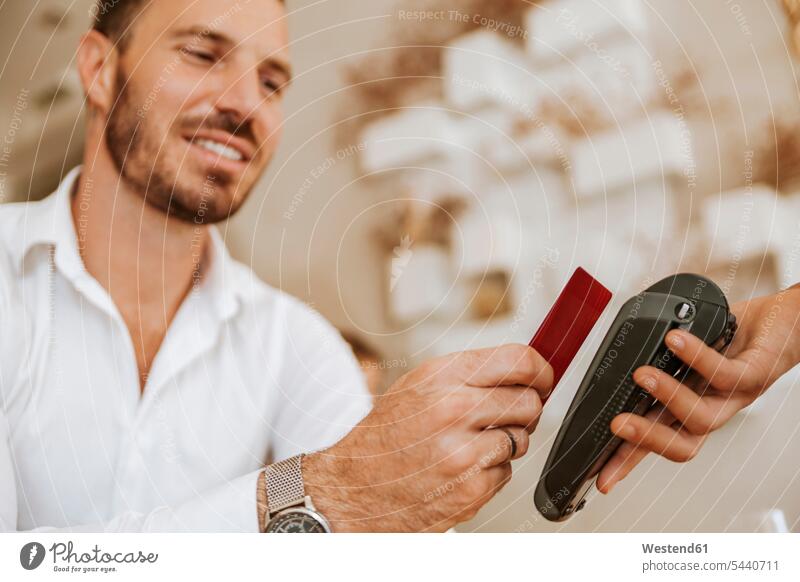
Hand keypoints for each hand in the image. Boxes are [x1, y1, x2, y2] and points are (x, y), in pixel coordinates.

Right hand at [303, 344, 552, 531]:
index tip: (543, 380)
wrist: (353, 488)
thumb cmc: (386, 437)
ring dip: (505, 445)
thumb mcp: (419, 387)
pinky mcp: (470, 487)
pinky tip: (459, 470)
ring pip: (522, 439)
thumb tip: (525, 371)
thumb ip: (470, 376)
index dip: (541, 371)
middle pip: (529, 402)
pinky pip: (506, 472)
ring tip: (469, 446)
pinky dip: (490, 473)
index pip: (519, 360)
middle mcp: (453, 408)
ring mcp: (463, 451)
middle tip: (503, 418)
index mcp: (441, 375)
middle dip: (524, 412)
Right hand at [598, 286, 799, 492]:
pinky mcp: (755, 374)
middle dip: (645, 440)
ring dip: (668, 397)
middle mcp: (711, 408)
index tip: (603, 478)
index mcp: (690, 407)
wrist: (786, 319)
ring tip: (642, 374)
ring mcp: (735, 397)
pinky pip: (724, 374)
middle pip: (681, 445)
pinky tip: (675, 340)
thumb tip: (620, 362)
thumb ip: (658, 362)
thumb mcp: (685, 353)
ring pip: (702, 418)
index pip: (656, 442)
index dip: (628, 463)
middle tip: (617, 425)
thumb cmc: (736, 337)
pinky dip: (696, 357)